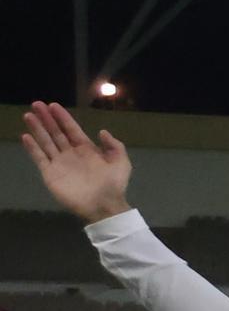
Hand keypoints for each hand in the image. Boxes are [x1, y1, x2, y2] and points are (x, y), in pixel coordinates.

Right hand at [19, 101, 133, 221]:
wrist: (104, 206)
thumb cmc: (114, 184)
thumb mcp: (121, 162)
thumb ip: (114, 145)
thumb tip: (101, 131)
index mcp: (87, 150)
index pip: (71, 129)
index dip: (62, 117)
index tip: (53, 105)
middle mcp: (71, 154)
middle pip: (56, 133)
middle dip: (46, 119)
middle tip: (36, 104)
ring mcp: (59, 163)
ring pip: (46, 142)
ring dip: (37, 129)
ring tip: (28, 115)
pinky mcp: (50, 174)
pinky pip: (39, 158)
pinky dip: (32, 148)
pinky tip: (26, 136)